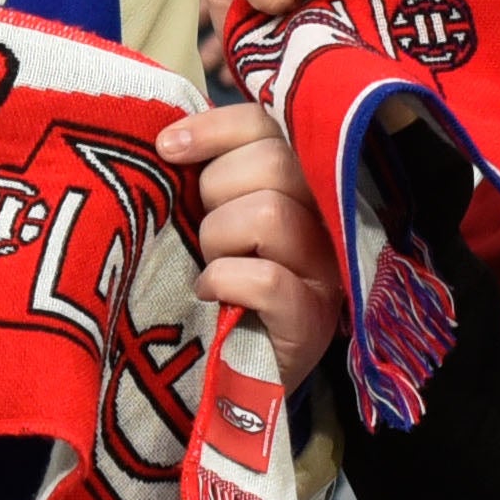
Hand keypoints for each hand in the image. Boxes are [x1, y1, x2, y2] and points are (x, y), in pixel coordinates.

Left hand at [169, 97, 342, 385]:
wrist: (234, 374)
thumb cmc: (224, 282)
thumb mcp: (218, 215)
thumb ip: (213, 171)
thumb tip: (171, 135)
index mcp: (305, 181)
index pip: (271, 125)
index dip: (216, 128)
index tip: (169, 148)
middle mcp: (330, 217)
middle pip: (274, 164)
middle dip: (216, 191)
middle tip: (203, 227)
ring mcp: (328, 269)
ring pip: (269, 214)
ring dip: (219, 239)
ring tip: (212, 264)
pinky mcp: (313, 320)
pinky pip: (266, 279)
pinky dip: (224, 281)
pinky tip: (211, 292)